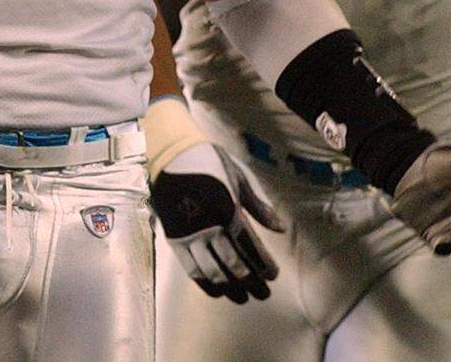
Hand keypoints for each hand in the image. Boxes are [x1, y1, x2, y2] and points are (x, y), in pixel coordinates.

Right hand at [151, 141, 283, 302]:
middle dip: (252, 283)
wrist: (170, 153)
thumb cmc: (208, 161)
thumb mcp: (239, 176)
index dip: (264, 266)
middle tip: (263, 293)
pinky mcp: (174, 238)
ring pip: (213, 272)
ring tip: (242, 298)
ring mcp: (191, 235)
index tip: (273, 276)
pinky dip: (205, 283)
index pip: (251, 247)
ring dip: (231, 288)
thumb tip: (280, 229)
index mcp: (229, 210)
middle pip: (235, 265)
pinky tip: (216, 290)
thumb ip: (258, 205)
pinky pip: (190, 269)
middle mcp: (210, 227)